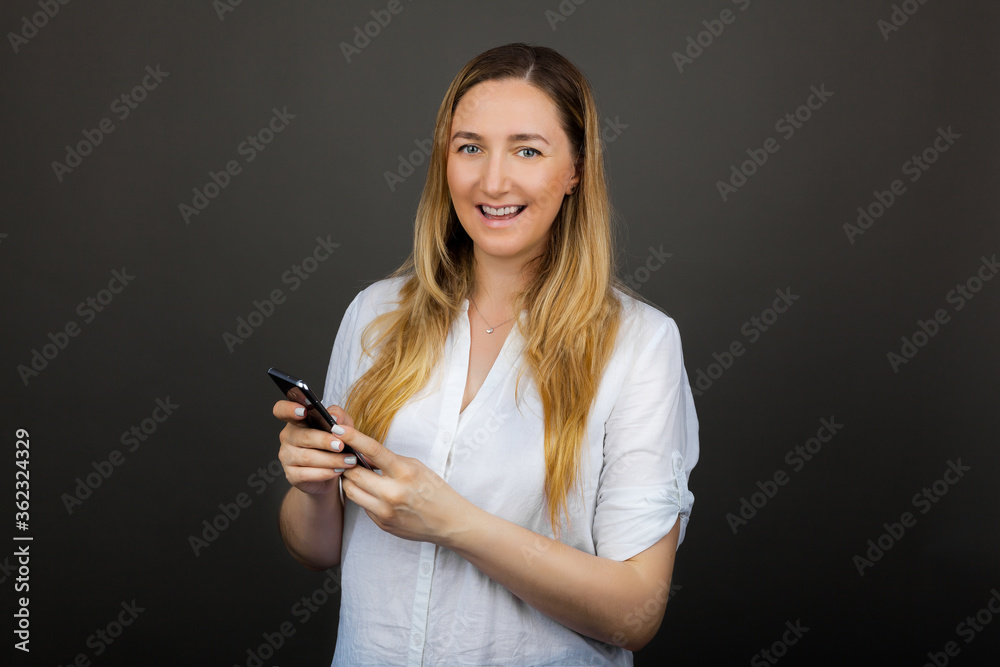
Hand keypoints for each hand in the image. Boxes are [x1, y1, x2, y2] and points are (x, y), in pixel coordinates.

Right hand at [273, 400, 358, 495]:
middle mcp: (287, 437)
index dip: (289, 409)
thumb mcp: (341, 425)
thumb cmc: (333, 444)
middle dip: (324, 441)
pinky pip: (307, 474)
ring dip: (331, 459)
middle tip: (341, 445)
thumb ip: (338, 415)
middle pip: (303, 436)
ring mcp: (287, 456)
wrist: (330, 473)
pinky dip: (325, 473)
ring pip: (307, 457)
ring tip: (348, 460)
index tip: (303, 411)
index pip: (282, 410)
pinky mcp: (291, 475)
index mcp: (296, 420)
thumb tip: (334, 417)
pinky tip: (338, 471)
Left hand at [338, 426, 475, 544]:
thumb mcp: (416, 467)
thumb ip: (389, 461)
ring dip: (350, 480)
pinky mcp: (382, 523)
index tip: (339, 429)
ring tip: (358, 474)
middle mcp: (393, 493)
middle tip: (346, 457)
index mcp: (405, 473)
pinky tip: (374, 493)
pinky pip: (362, 506)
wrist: (448, 521)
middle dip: (346, 464)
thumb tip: (364, 455)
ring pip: (351, 491)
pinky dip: (363, 496)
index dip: (353, 438)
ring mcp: (385, 511)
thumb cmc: (435, 490)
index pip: (373, 451)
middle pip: (353, 474)